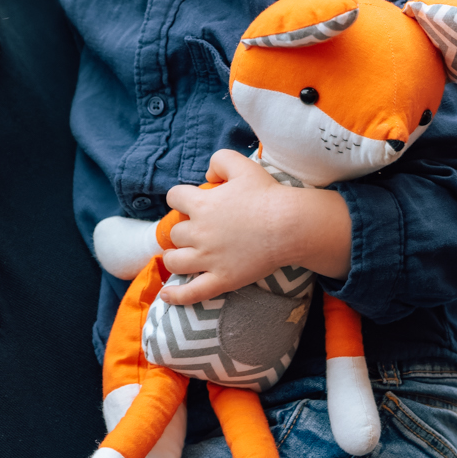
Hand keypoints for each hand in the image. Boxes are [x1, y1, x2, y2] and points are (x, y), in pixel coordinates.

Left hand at [160, 149, 349, 304]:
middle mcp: (199, 232)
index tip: (189, 202)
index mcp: (201, 204)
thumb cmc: (268, 195)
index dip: (180, 198)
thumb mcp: (242, 165)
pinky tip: (166, 296)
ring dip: (174, 258)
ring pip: (175, 261)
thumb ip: (219, 161)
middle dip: (183, 230)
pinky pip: (192, 292)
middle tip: (196, 231)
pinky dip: (176, 296)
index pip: (174, 198)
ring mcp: (209, 259)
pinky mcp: (222, 279)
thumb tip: (207, 176)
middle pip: (175, 232)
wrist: (290, 225)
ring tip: (181, 256)